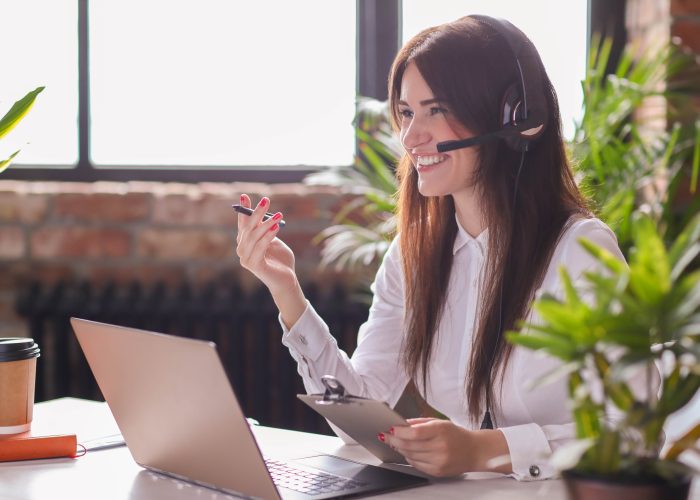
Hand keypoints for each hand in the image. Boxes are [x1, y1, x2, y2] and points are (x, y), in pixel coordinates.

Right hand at [235, 194, 295, 292]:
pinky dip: (268, 236)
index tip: (244, 195)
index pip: (243, 223)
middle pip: (248, 228)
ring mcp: (246, 259)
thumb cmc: (281, 260)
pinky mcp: (253, 266)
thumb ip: (268, 229)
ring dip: (266, 224)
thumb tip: (265, 214)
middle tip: (266, 200)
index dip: (243, 209)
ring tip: (278, 215)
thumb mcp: (274, 240)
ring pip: (254, 236)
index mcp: (246, 242)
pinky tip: (276, 227)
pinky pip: (260, 247)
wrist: (287, 280)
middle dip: (256, 213)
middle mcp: (242, 250)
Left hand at [382, 418, 510, 476]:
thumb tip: (401, 424)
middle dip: (394, 440)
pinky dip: (409, 458)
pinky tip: (407, 452)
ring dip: (400, 449)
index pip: (414, 433)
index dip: (399, 432)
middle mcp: (440, 447)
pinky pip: (416, 465)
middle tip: (385, 436)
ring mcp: (439, 461)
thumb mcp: (440, 422)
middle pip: (409, 445)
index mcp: (441, 431)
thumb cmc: (456, 435)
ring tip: (395, 443)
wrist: (475, 451)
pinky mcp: (437, 471)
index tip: (390, 429)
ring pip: (411, 456)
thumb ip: (420, 423)